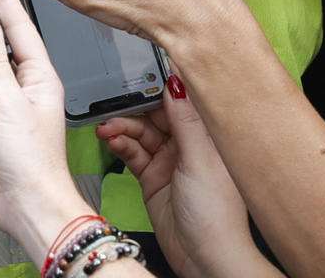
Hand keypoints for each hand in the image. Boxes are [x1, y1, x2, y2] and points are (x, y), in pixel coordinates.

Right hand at [99, 80, 273, 277]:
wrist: (204, 258)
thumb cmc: (217, 214)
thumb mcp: (200, 158)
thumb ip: (185, 119)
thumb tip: (177, 81)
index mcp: (208, 135)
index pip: (182, 100)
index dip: (162, 83)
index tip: (142, 66)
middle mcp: (188, 144)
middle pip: (156, 113)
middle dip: (134, 105)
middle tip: (115, 99)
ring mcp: (169, 161)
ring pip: (141, 132)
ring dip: (123, 126)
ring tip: (107, 126)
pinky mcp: (152, 177)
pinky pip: (132, 153)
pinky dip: (120, 144)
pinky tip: (111, 139)